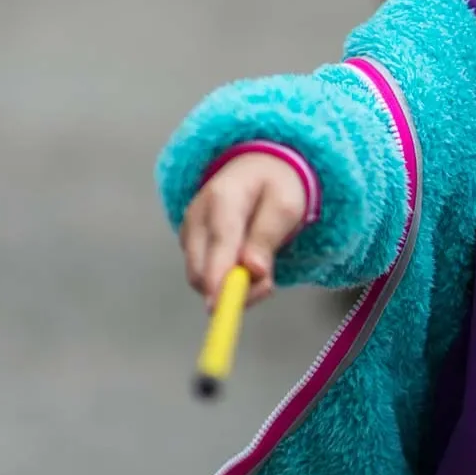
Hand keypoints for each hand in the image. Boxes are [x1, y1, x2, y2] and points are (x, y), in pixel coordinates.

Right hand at [180, 152, 306, 310]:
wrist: (257, 166)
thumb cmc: (275, 185)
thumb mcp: (286, 206)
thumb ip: (267, 237)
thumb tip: (252, 271)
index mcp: (223, 198)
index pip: (219, 244)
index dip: (219, 279)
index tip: (223, 307)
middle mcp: (197, 216)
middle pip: (201, 269)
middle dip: (231, 290)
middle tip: (267, 285)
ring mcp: (189, 230)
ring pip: (200, 277)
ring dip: (231, 287)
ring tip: (264, 269)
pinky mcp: (190, 243)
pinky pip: (204, 274)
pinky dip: (225, 280)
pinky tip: (247, 265)